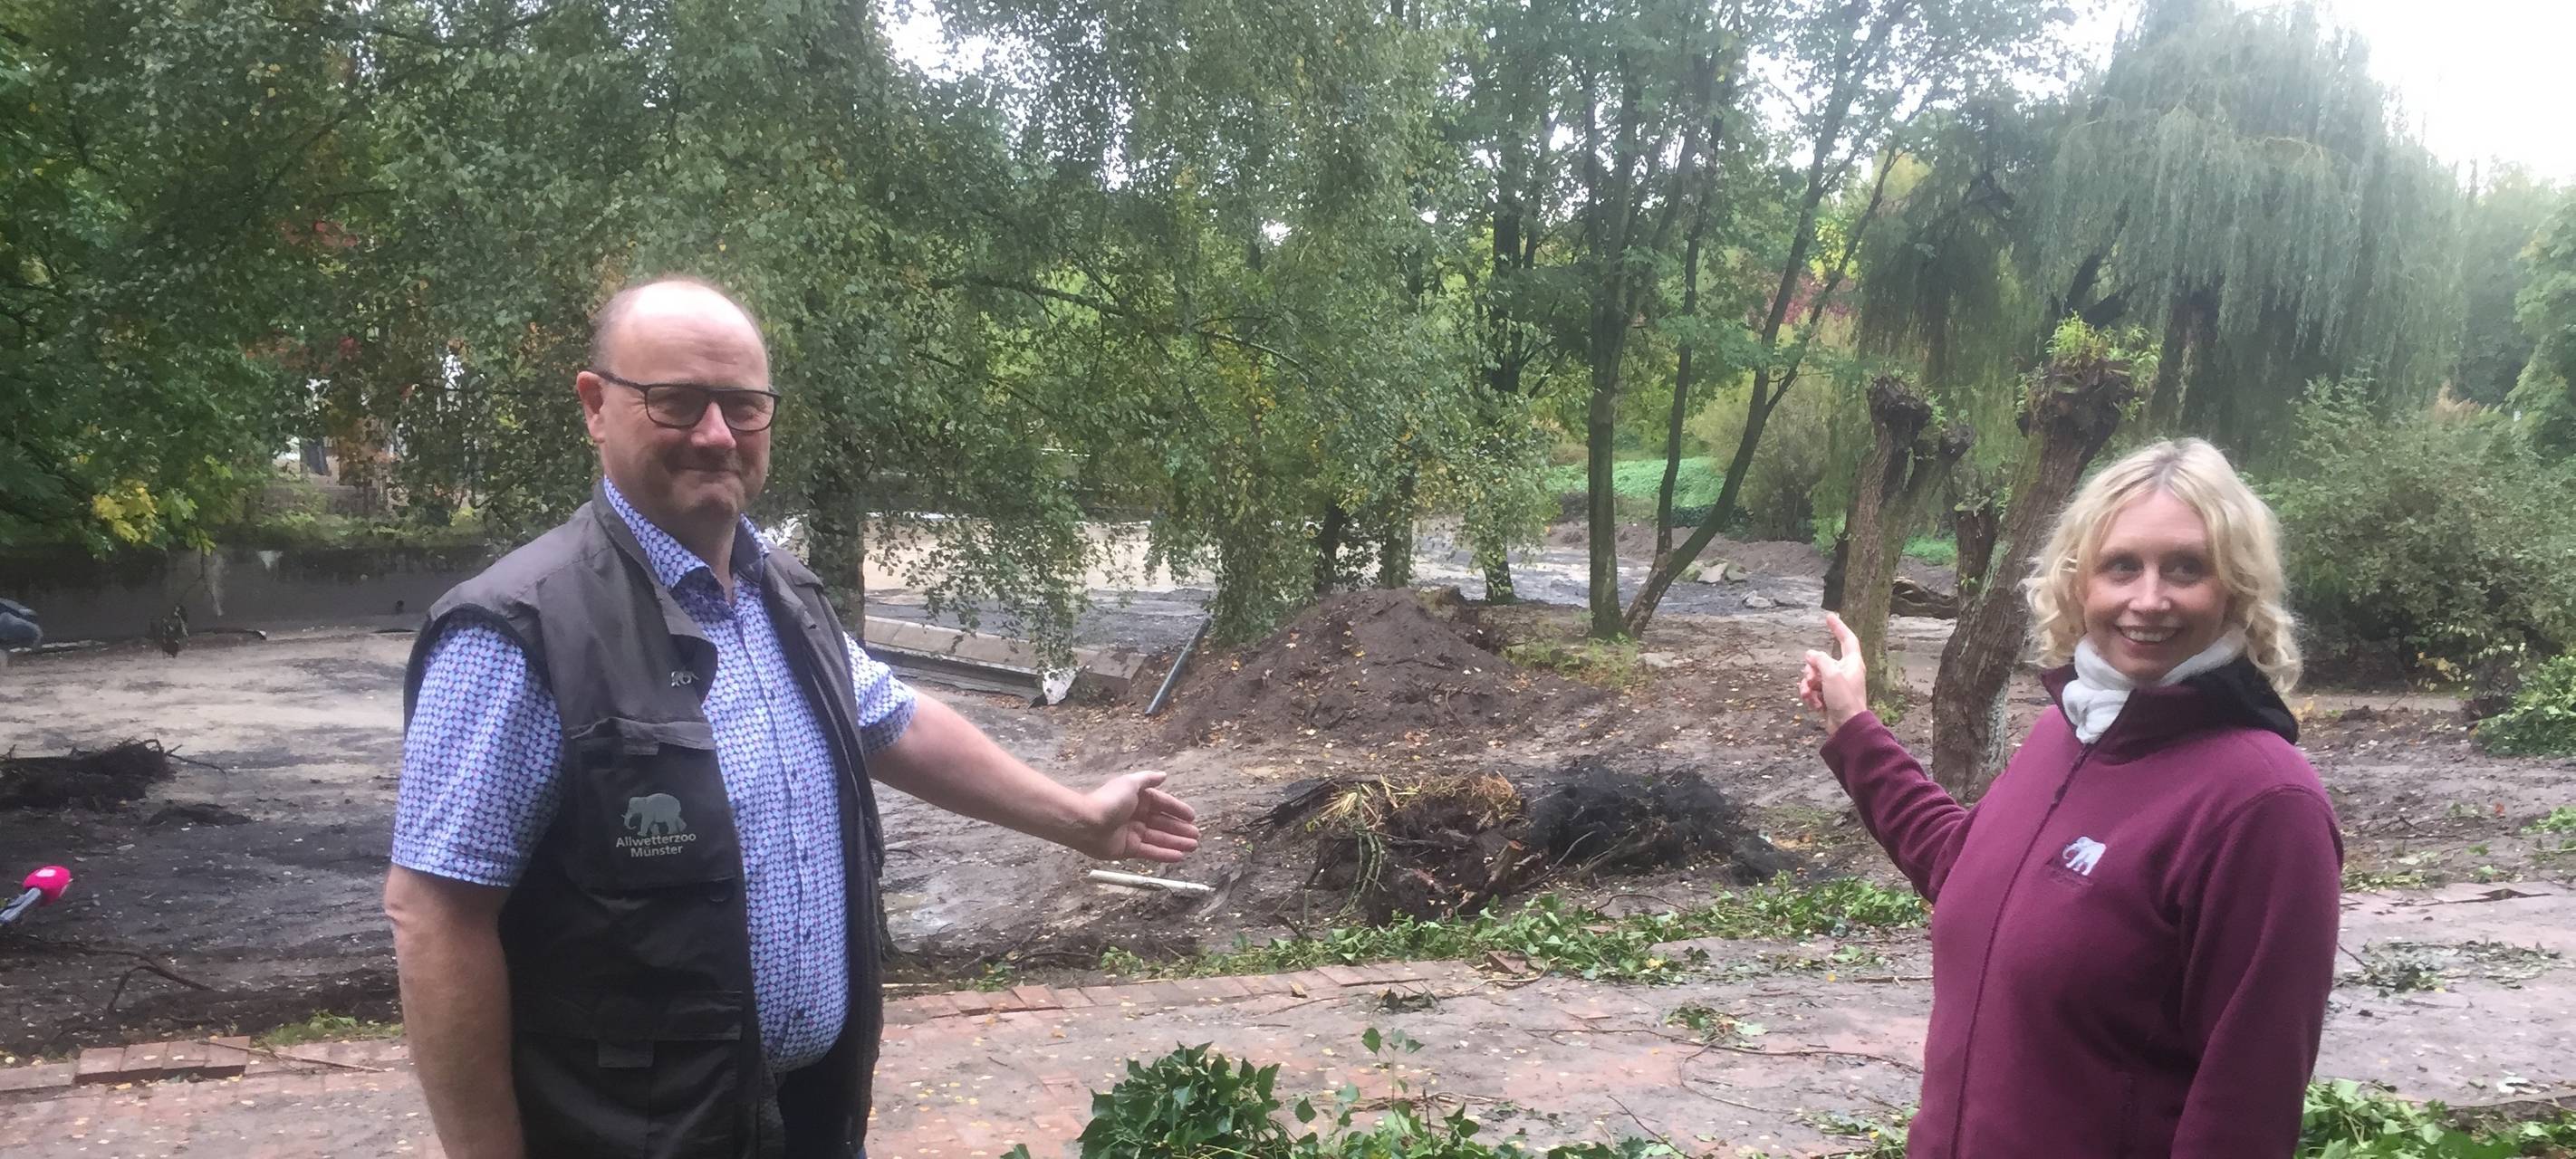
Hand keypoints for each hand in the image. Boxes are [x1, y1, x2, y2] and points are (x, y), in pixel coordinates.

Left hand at [1076, 771, 1201, 862]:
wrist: (1087, 823)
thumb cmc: (1109, 801)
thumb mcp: (1130, 783)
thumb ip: (1147, 780)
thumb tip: (1163, 775)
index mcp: (1138, 799)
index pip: (1162, 804)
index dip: (1177, 810)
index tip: (1192, 817)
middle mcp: (1136, 816)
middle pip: (1162, 823)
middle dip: (1179, 829)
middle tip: (1196, 835)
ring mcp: (1133, 834)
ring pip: (1159, 839)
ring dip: (1176, 842)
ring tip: (1193, 846)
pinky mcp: (1128, 849)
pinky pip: (1150, 852)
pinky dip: (1165, 854)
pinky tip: (1179, 856)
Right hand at [1798, 612, 1868, 734]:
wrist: (1846, 726)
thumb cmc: (1845, 699)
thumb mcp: (1831, 674)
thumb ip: (1820, 659)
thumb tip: (1811, 654)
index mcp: (1852, 663)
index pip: (1847, 639)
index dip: (1838, 627)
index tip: (1829, 617)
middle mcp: (1844, 671)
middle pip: (1822, 660)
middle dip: (1811, 669)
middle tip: (1813, 678)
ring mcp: (1835, 685)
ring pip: (1813, 675)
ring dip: (1808, 685)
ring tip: (1812, 695)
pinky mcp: (1828, 697)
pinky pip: (1812, 689)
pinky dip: (1810, 696)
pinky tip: (1813, 704)